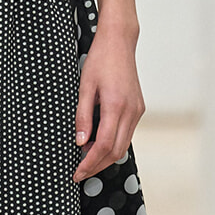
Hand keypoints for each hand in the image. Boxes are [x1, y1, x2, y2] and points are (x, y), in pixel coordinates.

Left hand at [73, 22, 144, 181]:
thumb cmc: (100, 60)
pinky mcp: (138, 109)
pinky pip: (126, 134)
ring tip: (86, 159)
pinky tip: (97, 143)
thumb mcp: (84, 87)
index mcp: (115, 106)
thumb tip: (80, 142)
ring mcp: (137, 111)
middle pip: (115, 151)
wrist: (119, 42)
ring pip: (123, 145)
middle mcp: (131, 111)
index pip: (103, 146)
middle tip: (79, 172)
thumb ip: (82, 116)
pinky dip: (112, 144)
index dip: (89, 163)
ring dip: (105, 157)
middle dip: (97, 166)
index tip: (77, 172)